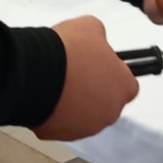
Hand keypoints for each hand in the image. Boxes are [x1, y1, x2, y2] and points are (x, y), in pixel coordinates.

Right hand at [33, 16, 139, 140]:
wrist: (36, 72)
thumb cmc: (68, 51)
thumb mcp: (91, 27)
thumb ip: (100, 38)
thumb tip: (96, 40)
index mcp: (124, 87)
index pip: (127, 84)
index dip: (112, 74)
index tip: (99, 66)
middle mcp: (110, 112)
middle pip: (106, 103)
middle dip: (93, 91)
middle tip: (76, 74)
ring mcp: (87, 127)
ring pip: (84, 116)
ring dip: (75, 103)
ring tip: (58, 83)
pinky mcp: (62, 135)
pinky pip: (62, 123)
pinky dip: (56, 112)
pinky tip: (47, 95)